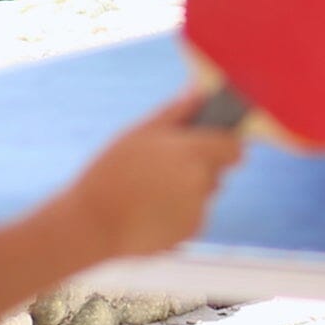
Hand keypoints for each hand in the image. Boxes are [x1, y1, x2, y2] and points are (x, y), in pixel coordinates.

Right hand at [68, 92, 243, 258]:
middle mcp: (201, 181)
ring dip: (189, 191)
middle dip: (199, 168)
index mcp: (192, 151)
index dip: (227, 146)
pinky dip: (179, 214)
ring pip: (203, 195)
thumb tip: (200, 91)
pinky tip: (150, 212)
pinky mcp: (188, 233)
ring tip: (151, 192)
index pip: (233, 148)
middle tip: (165, 170)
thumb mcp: (140, 133)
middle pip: (216, 171)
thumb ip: (176, 112)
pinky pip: (192, 217)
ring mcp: (196, 209)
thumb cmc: (111, 173)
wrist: (92, 225)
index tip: (218, 146)